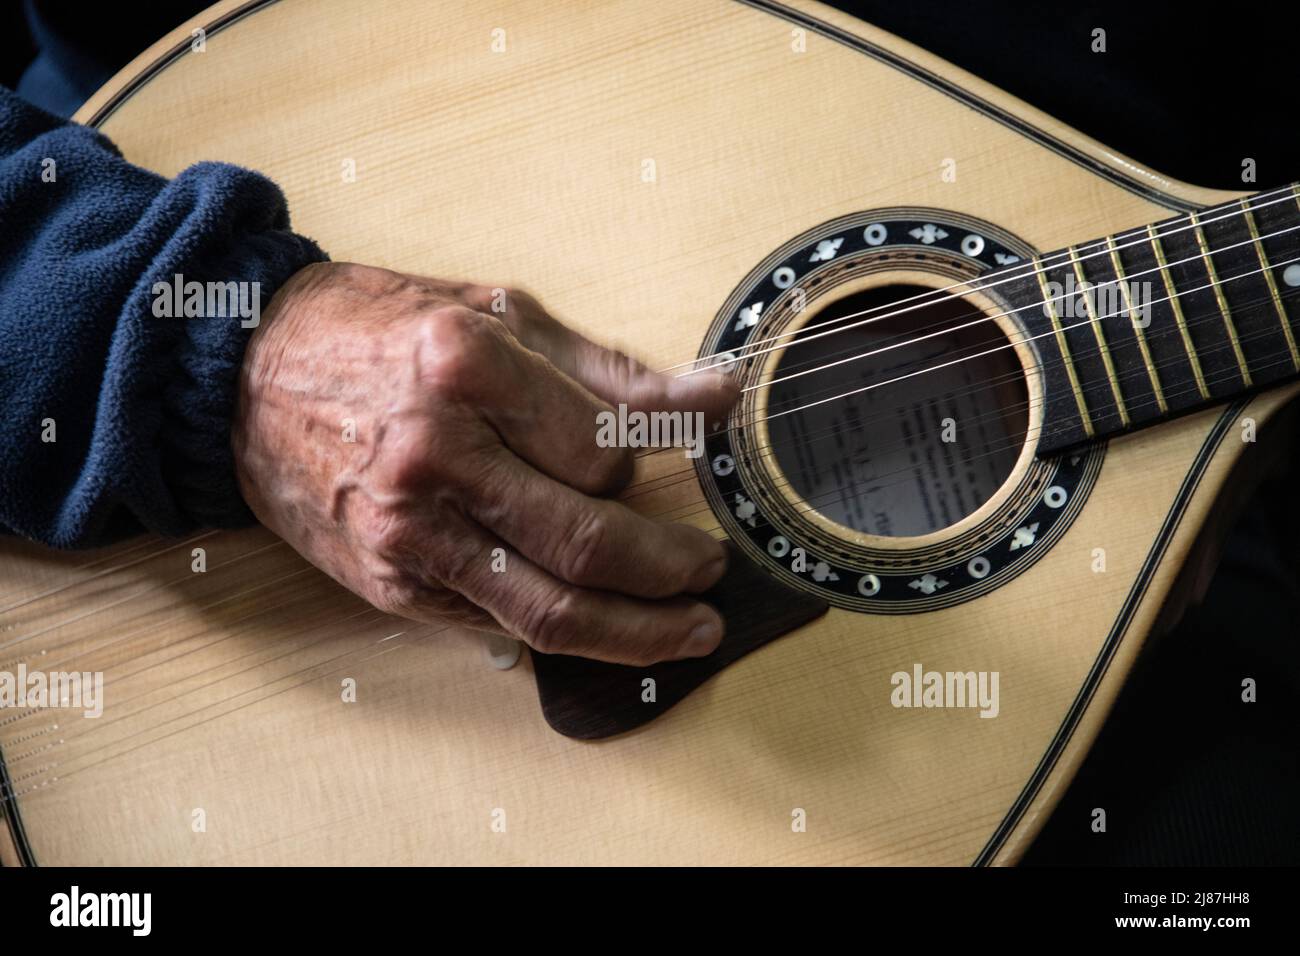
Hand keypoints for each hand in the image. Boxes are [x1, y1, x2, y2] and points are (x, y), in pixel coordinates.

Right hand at [232, 262, 739, 664]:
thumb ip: (608, 369)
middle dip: (672, 566)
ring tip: (692, 627)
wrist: (244, 376)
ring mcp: (406, 528)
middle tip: (710, 566)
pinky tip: (608, 626)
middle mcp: (433, 453)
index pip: (605, 446)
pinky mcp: (390, 581)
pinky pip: (498, 622)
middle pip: (590, 540)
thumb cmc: (374, 331)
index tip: (689, 455)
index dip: (660, 457)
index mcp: (463, 365)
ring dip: (640, 630)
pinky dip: (566, 632)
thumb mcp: (495, 314)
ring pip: (552, 608)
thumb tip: (711, 396)